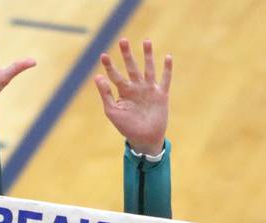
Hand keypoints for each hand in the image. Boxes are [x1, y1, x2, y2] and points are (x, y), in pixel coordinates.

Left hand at [95, 39, 171, 155]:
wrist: (144, 139)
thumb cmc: (126, 127)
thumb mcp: (112, 111)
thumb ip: (106, 94)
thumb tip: (97, 76)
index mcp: (124, 92)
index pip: (115, 75)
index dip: (109, 66)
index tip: (104, 55)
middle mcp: (136, 88)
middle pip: (131, 67)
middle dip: (127, 54)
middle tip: (123, 40)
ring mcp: (149, 90)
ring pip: (148, 69)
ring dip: (147, 56)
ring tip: (146, 41)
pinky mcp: (161, 95)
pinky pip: (165, 79)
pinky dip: (167, 69)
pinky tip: (168, 57)